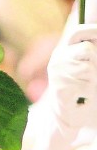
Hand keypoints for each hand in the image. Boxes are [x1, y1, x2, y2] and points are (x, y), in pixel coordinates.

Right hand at [43, 23, 96, 149]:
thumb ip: (90, 53)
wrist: (66, 118)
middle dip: (96, 60)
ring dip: (94, 79)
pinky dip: (91, 91)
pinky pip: (86, 84)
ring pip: (88, 68)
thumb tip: (95, 47)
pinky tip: (83, 97)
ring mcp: (57, 75)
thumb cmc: (80, 92)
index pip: (77, 32)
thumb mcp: (85, 67)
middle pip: (87, 49)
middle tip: (92, 74)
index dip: (92, 30)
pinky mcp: (60, 89)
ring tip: (87, 88)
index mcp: (63, 52)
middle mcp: (57, 61)